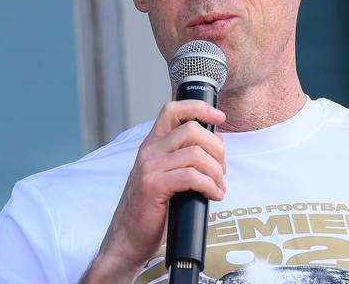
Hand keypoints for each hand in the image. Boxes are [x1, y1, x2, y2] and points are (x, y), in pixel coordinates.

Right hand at [80, 100, 226, 282]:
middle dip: (217, 149)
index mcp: (153, 144)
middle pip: (193, 130)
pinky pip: (191, 176)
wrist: (127, 240)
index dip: (200, 108)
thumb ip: (185, 157)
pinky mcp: (153, 186)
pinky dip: (210, 185)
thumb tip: (217, 146)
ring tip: (218, 187)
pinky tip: (213, 195)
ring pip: (196, 153)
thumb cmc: (153, 210)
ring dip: (216, 171)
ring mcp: (149, 167)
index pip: (174, 110)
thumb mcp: (167, 175)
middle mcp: (149, 150)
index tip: (220, 118)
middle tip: (221, 170)